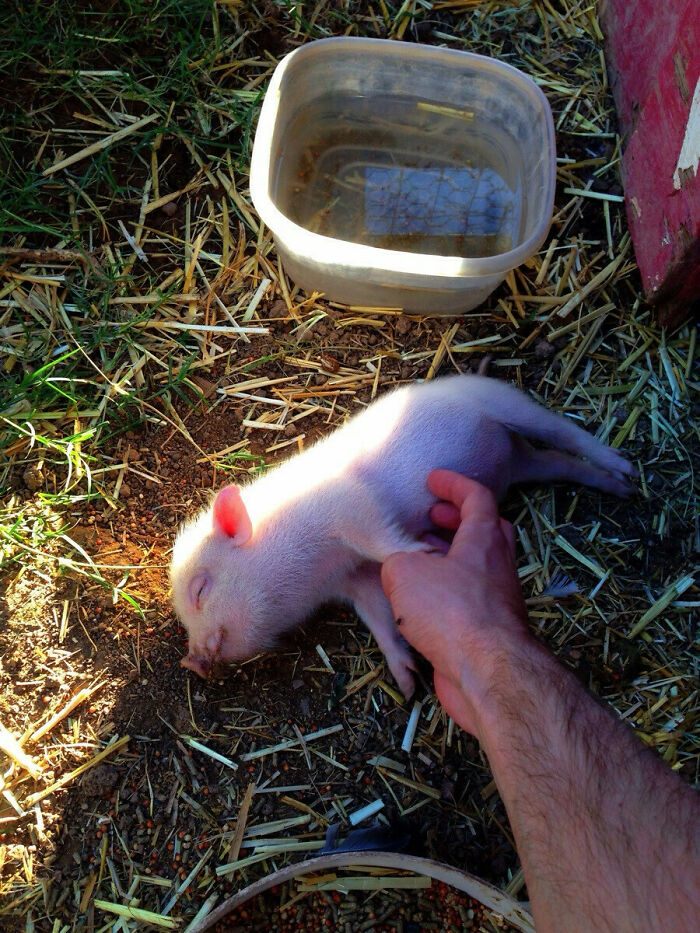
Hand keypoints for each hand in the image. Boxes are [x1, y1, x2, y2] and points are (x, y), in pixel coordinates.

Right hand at [381, 470, 529, 735]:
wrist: (486, 673)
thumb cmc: (450, 613)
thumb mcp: (403, 571)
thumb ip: (397, 560)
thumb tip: (400, 570)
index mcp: (483, 539)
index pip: (477, 496)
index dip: (454, 483)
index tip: (433, 479)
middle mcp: (497, 566)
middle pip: (487, 530)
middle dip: (458, 519)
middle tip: (432, 517)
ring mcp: (498, 599)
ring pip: (478, 566)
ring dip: (451, 557)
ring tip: (420, 560)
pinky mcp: (489, 631)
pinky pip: (470, 600)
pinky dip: (449, 592)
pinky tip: (424, 604)